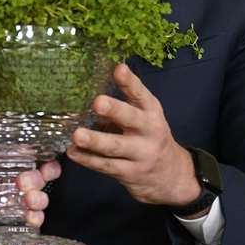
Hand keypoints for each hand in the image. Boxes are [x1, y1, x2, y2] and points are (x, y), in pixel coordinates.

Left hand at [0, 156, 61, 239]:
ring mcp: (10, 205)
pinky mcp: (8, 224)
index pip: (25, 158)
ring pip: (37, 199)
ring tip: (28, 201)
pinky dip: (34, 219)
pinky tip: (29, 218)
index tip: (43, 161)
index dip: (40, 158)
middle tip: (23, 183)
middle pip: (37, 179)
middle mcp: (7, 184)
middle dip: (37, 179)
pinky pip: (29, 221)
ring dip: (39, 199)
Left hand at [64, 63, 198, 208]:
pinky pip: (106, 166)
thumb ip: (123, 105)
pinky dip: (88, 160)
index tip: (119, 69)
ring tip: (77, 135)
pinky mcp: (129, 173)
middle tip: (98, 102)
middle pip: (131, 119)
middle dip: (115, 110)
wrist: (171, 175)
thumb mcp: (145, 117)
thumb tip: (86, 91)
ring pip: (115, 147)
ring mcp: (140, 154)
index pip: (140, 94)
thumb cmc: (149, 137)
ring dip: (95, 141)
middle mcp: (148, 131)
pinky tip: (73, 152)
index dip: (129, 82)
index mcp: (151, 112)